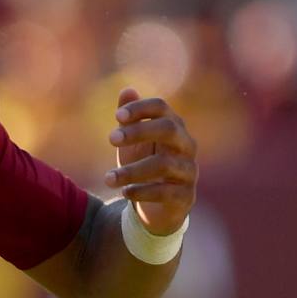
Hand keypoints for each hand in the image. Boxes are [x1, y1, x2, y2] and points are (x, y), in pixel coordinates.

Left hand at [106, 87, 196, 234]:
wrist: (154, 207)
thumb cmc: (142, 167)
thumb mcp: (132, 143)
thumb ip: (130, 118)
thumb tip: (127, 90)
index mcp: (173, 127)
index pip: (162, 107)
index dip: (140, 108)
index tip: (116, 117)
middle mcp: (186, 146)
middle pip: (169, 129)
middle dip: (139, 131)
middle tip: (110, 139)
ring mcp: (189, 171)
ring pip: (164, 164)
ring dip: (131, 171)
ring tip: (108, 179)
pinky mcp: (186, 196)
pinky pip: (166, 192)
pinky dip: (142, 192)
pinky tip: (124, 192)